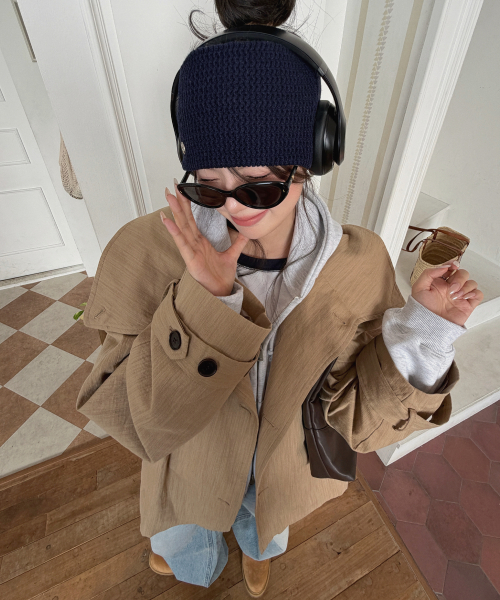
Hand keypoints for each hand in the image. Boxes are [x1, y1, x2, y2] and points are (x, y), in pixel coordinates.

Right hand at [160, 180, 248, 296]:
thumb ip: (238, 242)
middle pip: (184, 219)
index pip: (192, 219)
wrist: (221, 291)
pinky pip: (181, 243)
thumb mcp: (232, 255)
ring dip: (174, 211)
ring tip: (168, 196)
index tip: (183, 190)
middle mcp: (193, 243)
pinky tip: (167, 220)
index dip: (187, 205)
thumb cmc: (221, 276)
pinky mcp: (190, 259)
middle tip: (172, 185)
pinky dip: (174, 231)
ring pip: (181, 227)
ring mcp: (190, 250)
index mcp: (201, 241)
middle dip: (178, 202)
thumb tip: (245, 231)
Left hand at [411, 260, 483, 326]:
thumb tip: (444, 267)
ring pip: (471, 282)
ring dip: (465, 287)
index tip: (453, 266)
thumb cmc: (421, 309)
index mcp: (439, 282)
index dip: (453, 264)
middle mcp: (450, 288)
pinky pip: (478, 294)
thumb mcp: (418, 288)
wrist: (428, 326)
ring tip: (454, 296)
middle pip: (463, 273)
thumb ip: (429, 273)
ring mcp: (460, 296)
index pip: (450, 268)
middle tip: (451, 289)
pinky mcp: (467, 305)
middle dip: (459, 278)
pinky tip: (464, 298)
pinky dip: (474, 293)